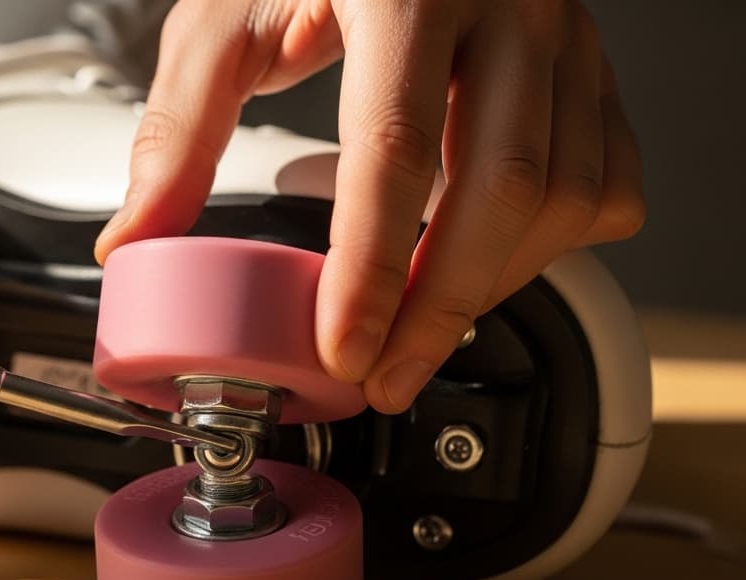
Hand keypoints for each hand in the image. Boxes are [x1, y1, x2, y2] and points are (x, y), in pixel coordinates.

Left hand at [95, 0, 643, 412]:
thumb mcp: (227, 17)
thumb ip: (180, 127)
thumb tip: (138, 238)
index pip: (396, 147)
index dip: (370, 267)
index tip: (345, 348)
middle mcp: (509, 4)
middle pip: (503, 187)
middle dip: (440, 308)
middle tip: (385, 377)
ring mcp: (566, 36)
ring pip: (566, 193)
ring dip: (494, 284)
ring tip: (423, 329)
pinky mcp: (594, 67)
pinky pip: (607, 178)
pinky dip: (557, 247)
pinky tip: (493, 266)